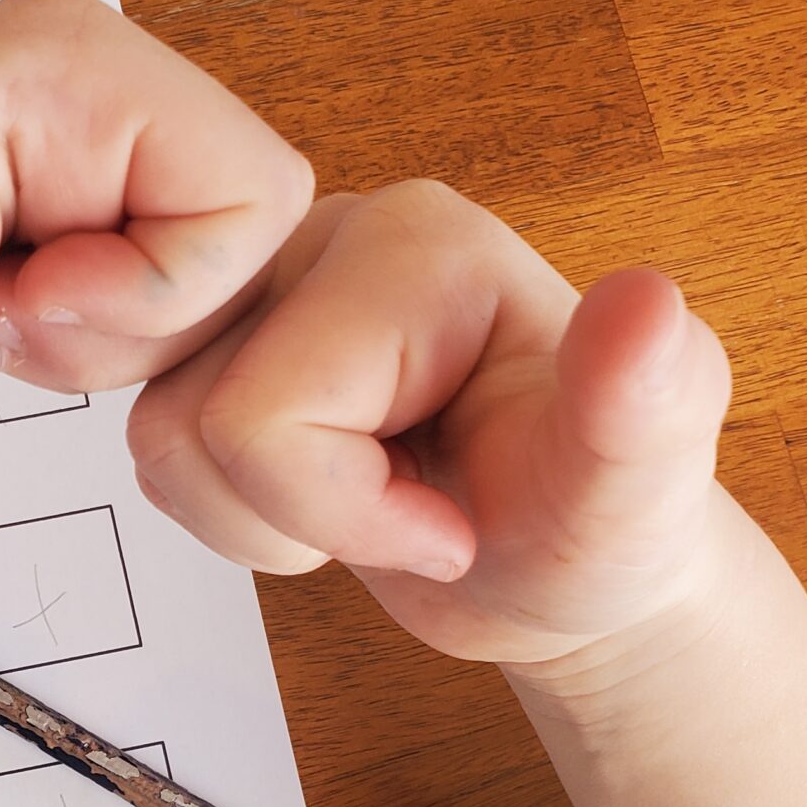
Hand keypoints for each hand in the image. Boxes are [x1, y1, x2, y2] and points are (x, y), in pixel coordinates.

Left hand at [0, 0, 311, 774]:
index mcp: (68, 45)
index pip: (246, 196)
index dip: (148, 291)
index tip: (14, 292)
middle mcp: (83, 76)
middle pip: (236, 241)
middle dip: (126, 322)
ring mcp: (75, 147)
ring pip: (207, 282)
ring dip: (105, 345)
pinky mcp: (63, 211)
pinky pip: (163, 303)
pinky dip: (90, 350)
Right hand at [118, 177, 806, 806]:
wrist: (558, 567)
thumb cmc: (595, 531)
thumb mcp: (638, 488)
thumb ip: (651, 396)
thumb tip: (643, 306)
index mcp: (420, 247)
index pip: (265, 414)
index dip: (341, 509)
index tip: (452, 524)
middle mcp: (327, 238)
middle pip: (194, 417)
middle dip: (293, 511)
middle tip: (410, 512)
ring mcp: (266, 292)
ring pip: (160, 436)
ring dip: (258, 518)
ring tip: (370, 503)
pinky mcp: (229, 345)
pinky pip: (156, 447)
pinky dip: (230, 508)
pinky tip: (323, 492)